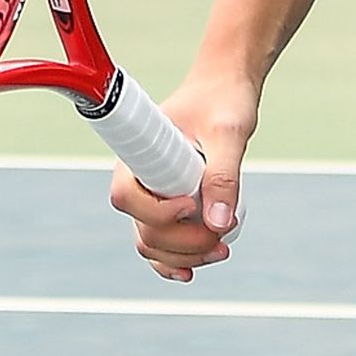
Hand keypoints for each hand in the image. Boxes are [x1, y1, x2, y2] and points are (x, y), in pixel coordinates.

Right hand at [109, 69, 257, 282]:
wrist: (229, 86)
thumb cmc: (224, 99)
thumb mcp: (229, 132)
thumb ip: (223, 174)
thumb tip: (218, 224)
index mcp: (139, 152)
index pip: (126, 196)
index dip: (156, 212)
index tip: (191, 205)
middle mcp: (140, 176)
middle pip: (144, 229)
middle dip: (181, 243)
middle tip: (222, 234)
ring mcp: (154, 193)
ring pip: (153, 243)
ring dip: (183, 257)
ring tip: (221, 248)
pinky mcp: (170, 203)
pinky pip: (162, 242)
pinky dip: (175, 260)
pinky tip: (193, 269)